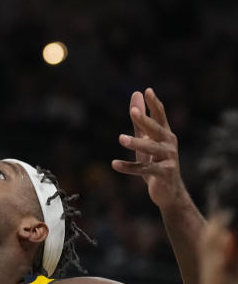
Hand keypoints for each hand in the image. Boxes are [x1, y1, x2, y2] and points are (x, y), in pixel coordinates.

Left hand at [112, 88, 185, 208]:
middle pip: (156, 130)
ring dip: (136, 143)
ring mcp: (168, 160)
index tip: (148, 91)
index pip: (160, 116)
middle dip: (145, 120)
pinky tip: (114, 164)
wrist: (169, 192)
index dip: (154, 104)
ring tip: (121, 138)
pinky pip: (144, 170)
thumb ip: (140, 118)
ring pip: (151, 149)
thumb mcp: (146, 138)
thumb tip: (137, 93)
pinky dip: (128, 167)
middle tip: (134, 111)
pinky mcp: (164, 175)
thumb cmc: (155, 161)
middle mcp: (169, 144)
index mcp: (165, 134)